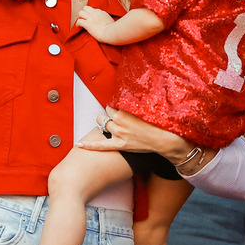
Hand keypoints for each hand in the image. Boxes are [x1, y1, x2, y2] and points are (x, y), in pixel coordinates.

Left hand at [75, 6, 114, 41]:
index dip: (91, 14)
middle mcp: (95, 13)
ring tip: (81, 22)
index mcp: (102, 12)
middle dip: (84, 12)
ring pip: (80, 12)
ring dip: (80, 17)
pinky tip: (79, 27)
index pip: (93, 10)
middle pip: (85, 8)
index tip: (91, 18)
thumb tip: (105, 21)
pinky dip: (78, 24)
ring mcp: (91, 18)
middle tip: (84, 18)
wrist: (111, 33)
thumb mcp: (111, 20)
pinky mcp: (87, 24)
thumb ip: (106, 18)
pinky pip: (79, 21)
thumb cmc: (113, 30)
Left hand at [78, 107, 193, 159]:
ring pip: (102, 124)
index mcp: (125, 111)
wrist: (165, 139)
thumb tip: (126, 99)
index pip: (111, 106)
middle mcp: (120, 122)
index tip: (117, 110)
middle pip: (104, 115)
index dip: (114, 108)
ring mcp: (119, 134)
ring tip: (111, 126)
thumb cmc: (157, 123)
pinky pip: (101, 145)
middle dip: (108, 116)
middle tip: (117, 119)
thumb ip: (132, 105)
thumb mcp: (144, 109)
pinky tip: (80, 145)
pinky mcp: (120, 145)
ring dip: (104, 124)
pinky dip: (90, 145)